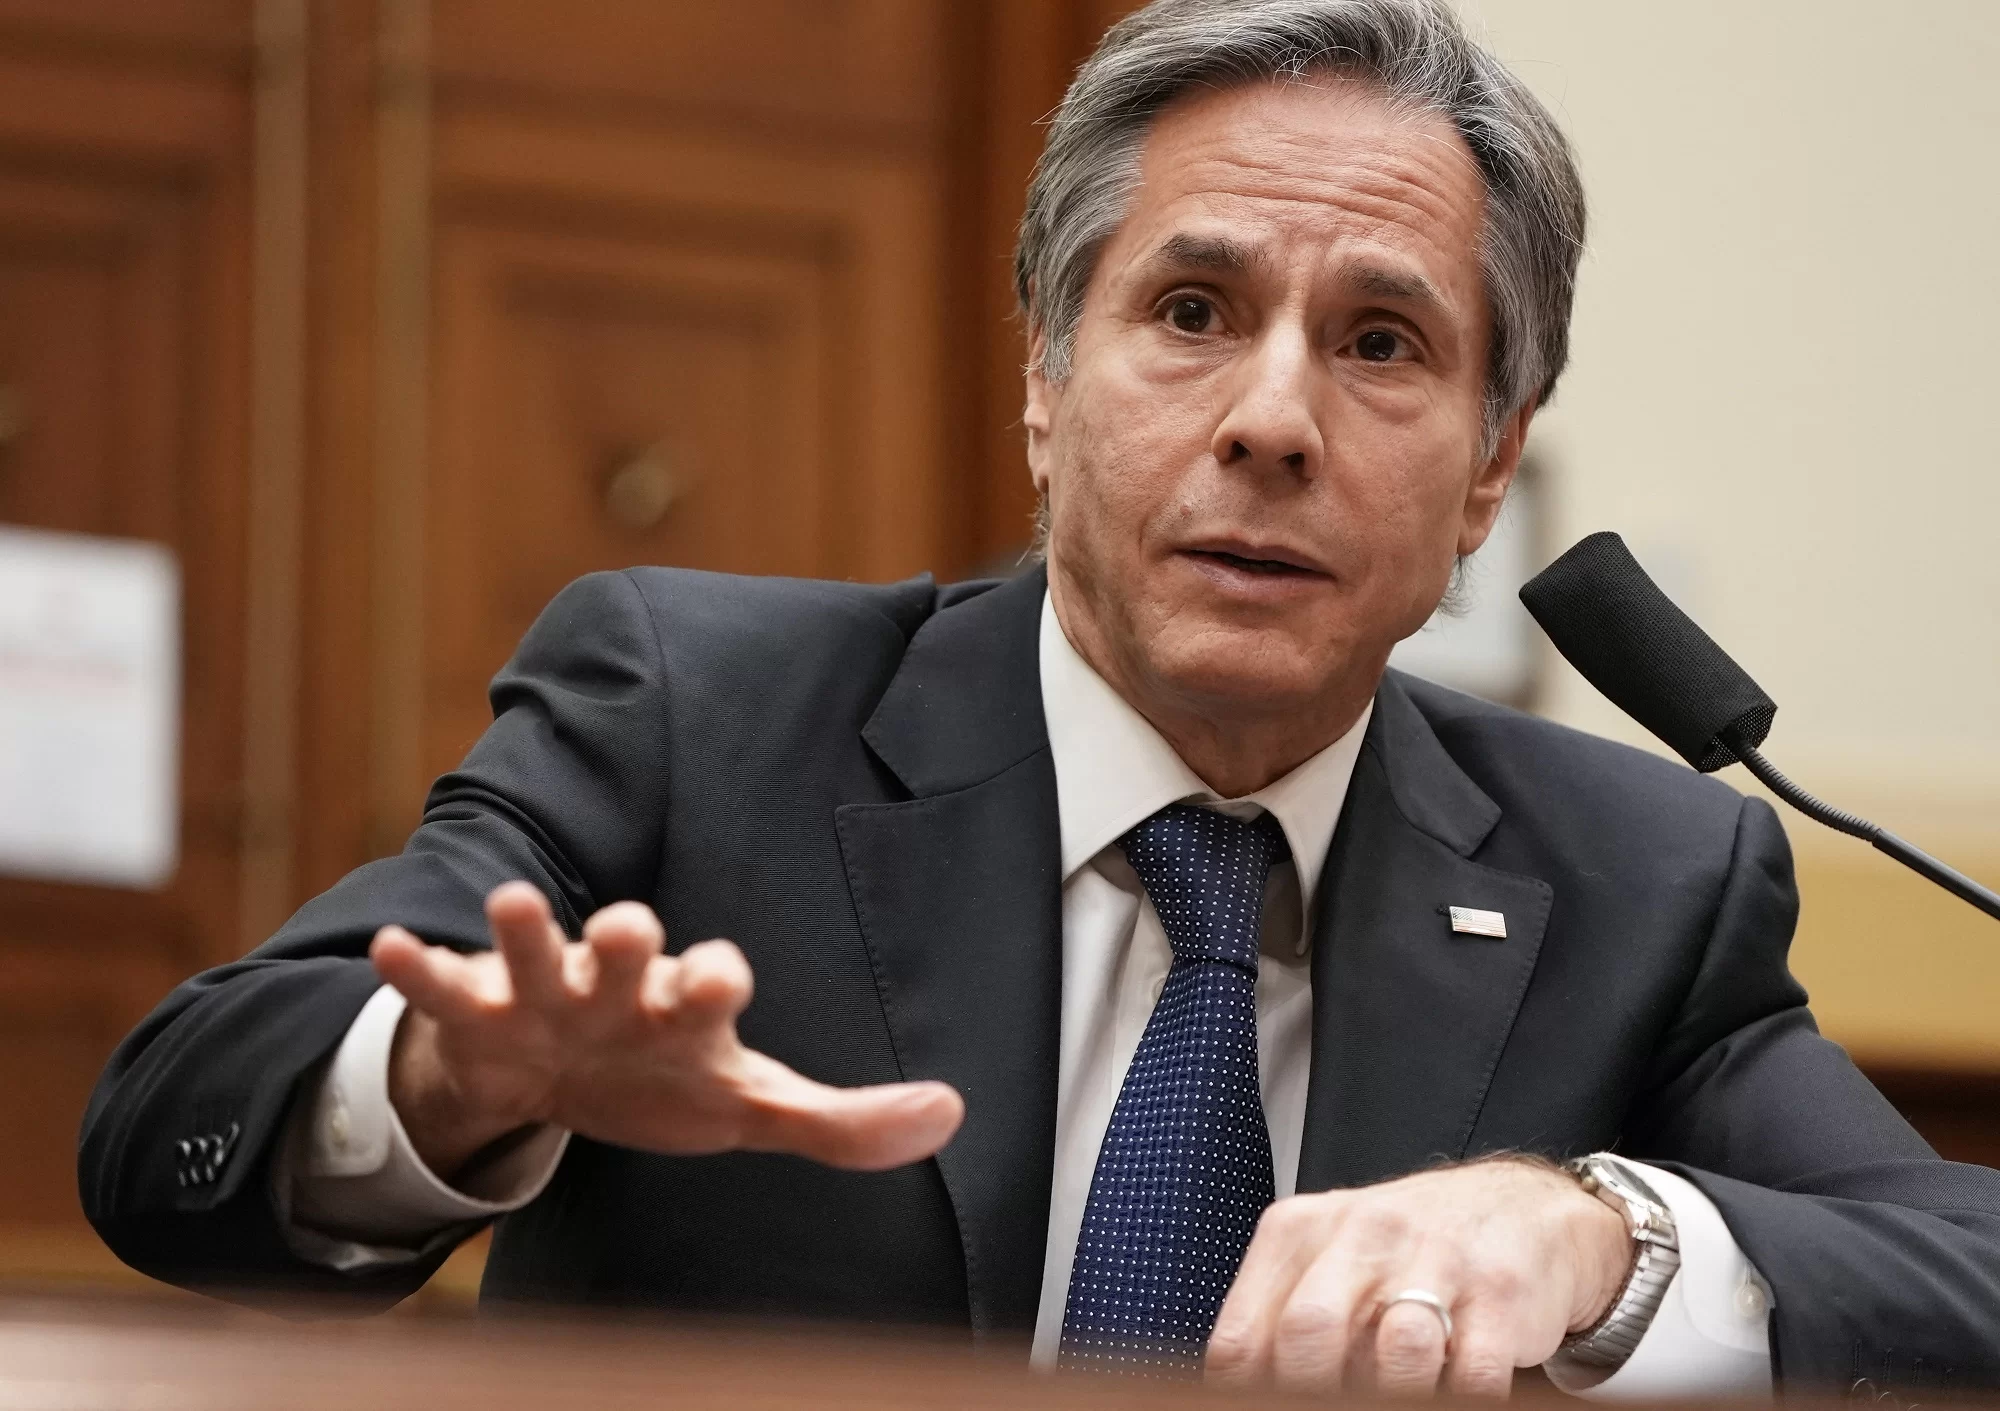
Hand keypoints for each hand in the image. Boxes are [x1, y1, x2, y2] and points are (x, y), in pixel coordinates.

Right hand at [370, 881, 963, 1181]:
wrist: (560, 1075)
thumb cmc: (668, 1077)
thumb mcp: (751, 1105)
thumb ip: (843, 1123)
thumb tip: (951, 1113)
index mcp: (688, 1005)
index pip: (713, 979)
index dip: (717, 977)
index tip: (719, 980)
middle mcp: (623, 984)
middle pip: (630, 943)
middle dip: (630, 935)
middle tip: (632, 928)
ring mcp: (548, 991)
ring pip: (539, 946)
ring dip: (529, 927)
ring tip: (517, 904)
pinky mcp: (480, 1009)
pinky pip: (447, 984)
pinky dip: (422, 966)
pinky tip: (396, 949)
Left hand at [1206, 1157, 1632, 1397]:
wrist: (1517, 1207)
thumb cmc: (1403, 1250)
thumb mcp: (1324, 1260)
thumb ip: (1278, 1321)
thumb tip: (1246, 1390)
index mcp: (1299, 1230)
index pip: (1241, 1338)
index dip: (1251, 1393)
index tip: (1266, 1409)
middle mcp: (1362, 1233)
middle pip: (1308, 1334)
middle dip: (1316, 1392)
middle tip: (1339, 1404)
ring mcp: (1435, 1258)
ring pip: (1397, 1357)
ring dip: (1396, 1394)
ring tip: (1400, 1390)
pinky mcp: (1500, 1294)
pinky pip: (1473, 1378)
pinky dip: (1459, 1397)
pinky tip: (1451, 1385)